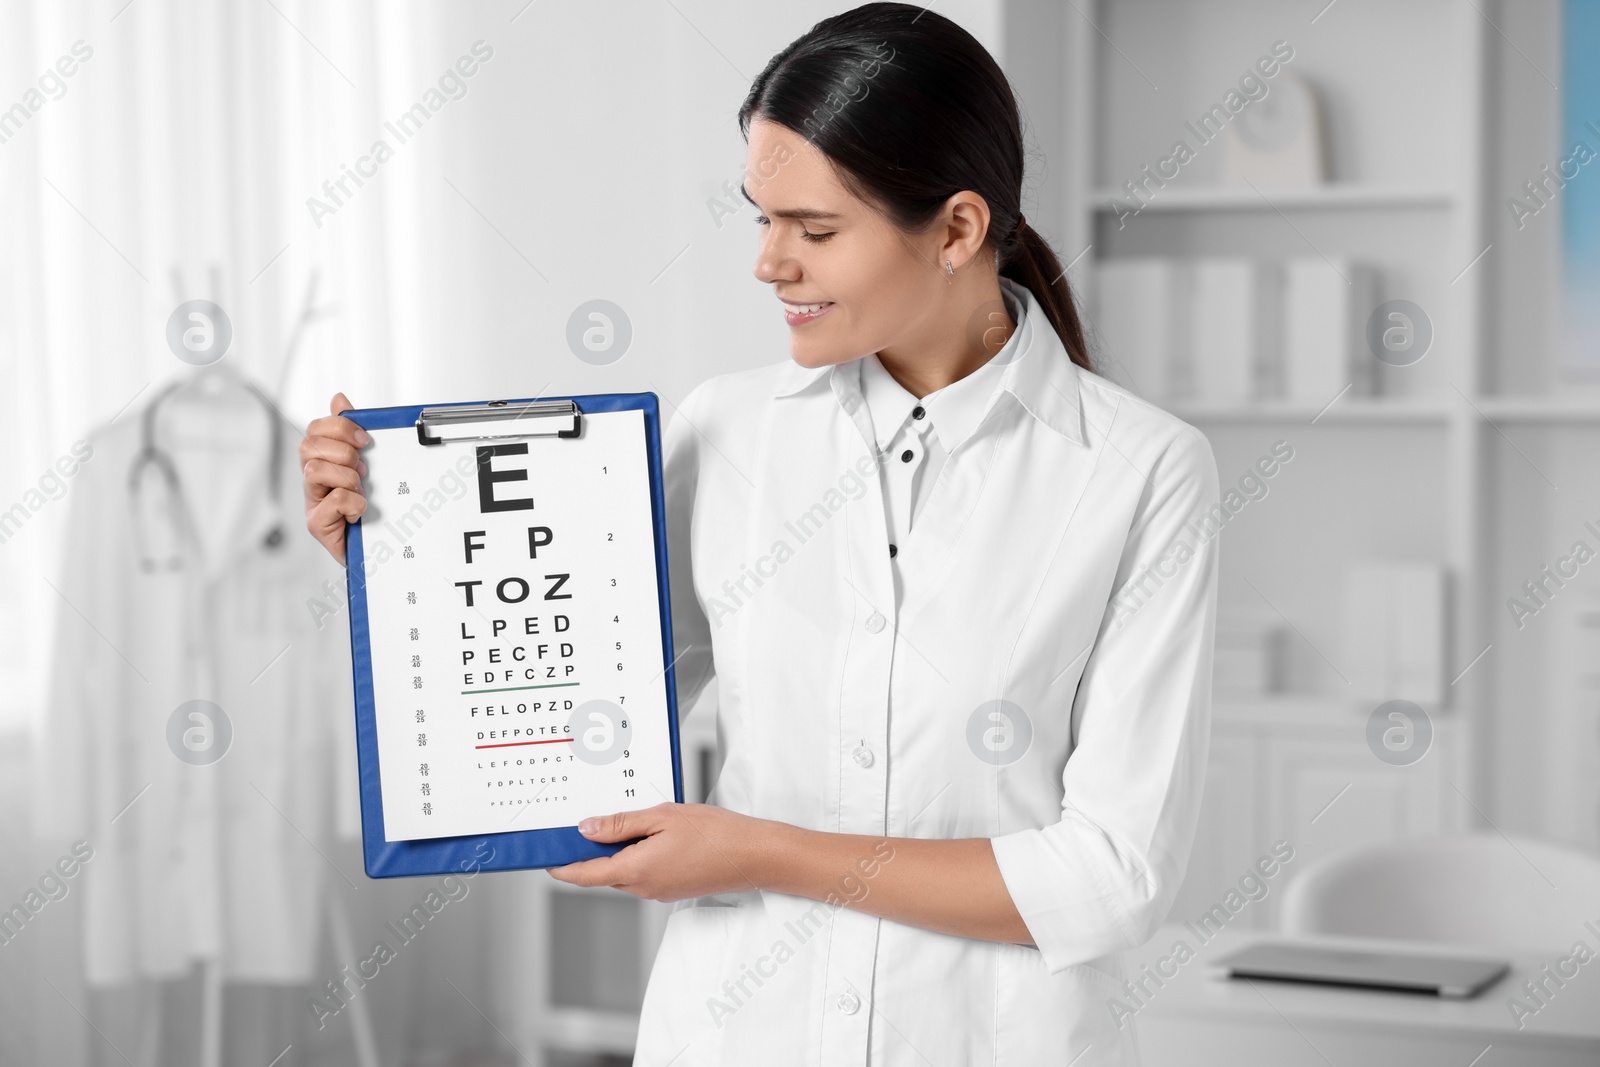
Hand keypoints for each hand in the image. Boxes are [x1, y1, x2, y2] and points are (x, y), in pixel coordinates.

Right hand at [301, 392, 368, 563]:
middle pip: (308, 446)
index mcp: (324, 463)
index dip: (338, 427)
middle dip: (342, 451)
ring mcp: (313, 503)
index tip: (365, 439)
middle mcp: (314, 482)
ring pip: (313, 470)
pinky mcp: (319, 525)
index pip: (315, 430)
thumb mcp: (368, 467)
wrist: (377, 552)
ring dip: (346, 477)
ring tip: (361, 489)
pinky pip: (332, 501)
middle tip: (363, 468)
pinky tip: (360, 511)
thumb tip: (339, 398)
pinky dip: (352, 502)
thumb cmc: (370, 509)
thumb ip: (352, 433)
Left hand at [546, 802, 775, 902]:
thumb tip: (587, 830)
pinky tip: (650, 834)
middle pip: (604, 873)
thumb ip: (621, 825)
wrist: (755, 856)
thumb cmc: (715, 834)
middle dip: (590, 853)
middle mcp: (644, 888)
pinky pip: (644, 873)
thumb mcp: (662, 817)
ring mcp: (660, 891)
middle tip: (584, 825)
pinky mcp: (674, 888)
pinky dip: (637, 856)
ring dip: (617, 853)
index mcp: (636, 871)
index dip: (562, 867)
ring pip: (625, 872)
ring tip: (623, 822)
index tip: (546, 858)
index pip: (585, 875)